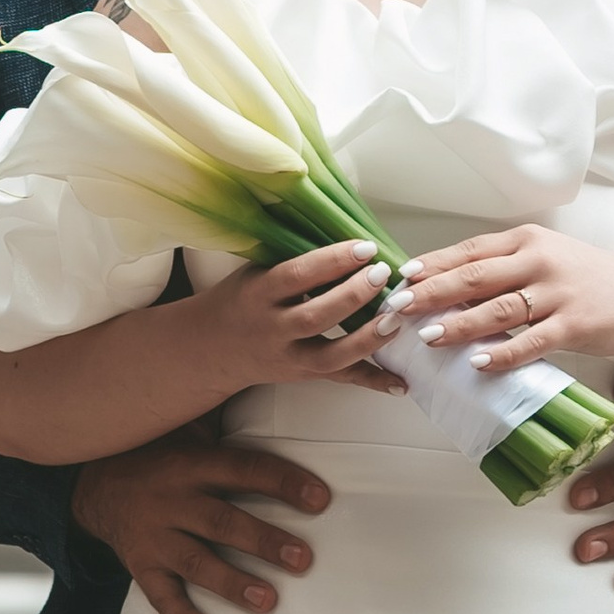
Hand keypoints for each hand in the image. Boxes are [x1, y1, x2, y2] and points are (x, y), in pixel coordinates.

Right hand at [72, 430, 330, 613]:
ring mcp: (155, 535)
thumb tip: (269, 381)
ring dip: (232, 582)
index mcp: (191, 462)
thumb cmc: (154, 454)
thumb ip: (221, 420)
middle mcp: (173, 499)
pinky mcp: (140, 564)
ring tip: (267, 601)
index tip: (320, 499)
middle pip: (223, 520)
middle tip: (302, 559)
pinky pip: (159, 595)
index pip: (242, 469)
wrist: (90, 483)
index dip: (282, 482)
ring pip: (196, 560)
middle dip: (263, 540)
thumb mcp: (183, 429)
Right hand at [183, 239, 407, 397]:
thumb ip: (292, 259)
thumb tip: (342, 230)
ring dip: (367, 339)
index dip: (332, 261)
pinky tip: (400, 383)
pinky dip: (372, 382)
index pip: (296, 276)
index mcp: (257, 294)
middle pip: (316, 316)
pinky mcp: (304, 376)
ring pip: (330, 356)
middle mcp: (272, 329)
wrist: (213, 347)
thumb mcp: (256, 272)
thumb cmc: (241, 298)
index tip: (364, 246)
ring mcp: (288, 357)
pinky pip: (341, 380)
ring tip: (395, 318)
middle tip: (383, 273)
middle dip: (353, 295)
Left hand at [384, 224, 613, 375]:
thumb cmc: (587, 279)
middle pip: (476, 276)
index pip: (470, 251)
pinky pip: (532, 341)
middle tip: (398, 307)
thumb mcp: (545, 258)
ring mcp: (558, 292)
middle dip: (433, 292)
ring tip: (429, 336)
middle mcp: (540, 261)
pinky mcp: (576, 324)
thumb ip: (503, 266)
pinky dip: (504, 352)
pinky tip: (478, 362)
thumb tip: (446, 283)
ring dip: (460, 323)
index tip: (400, 276)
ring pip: (499, 308)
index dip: (433, 264)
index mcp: (527, 240)